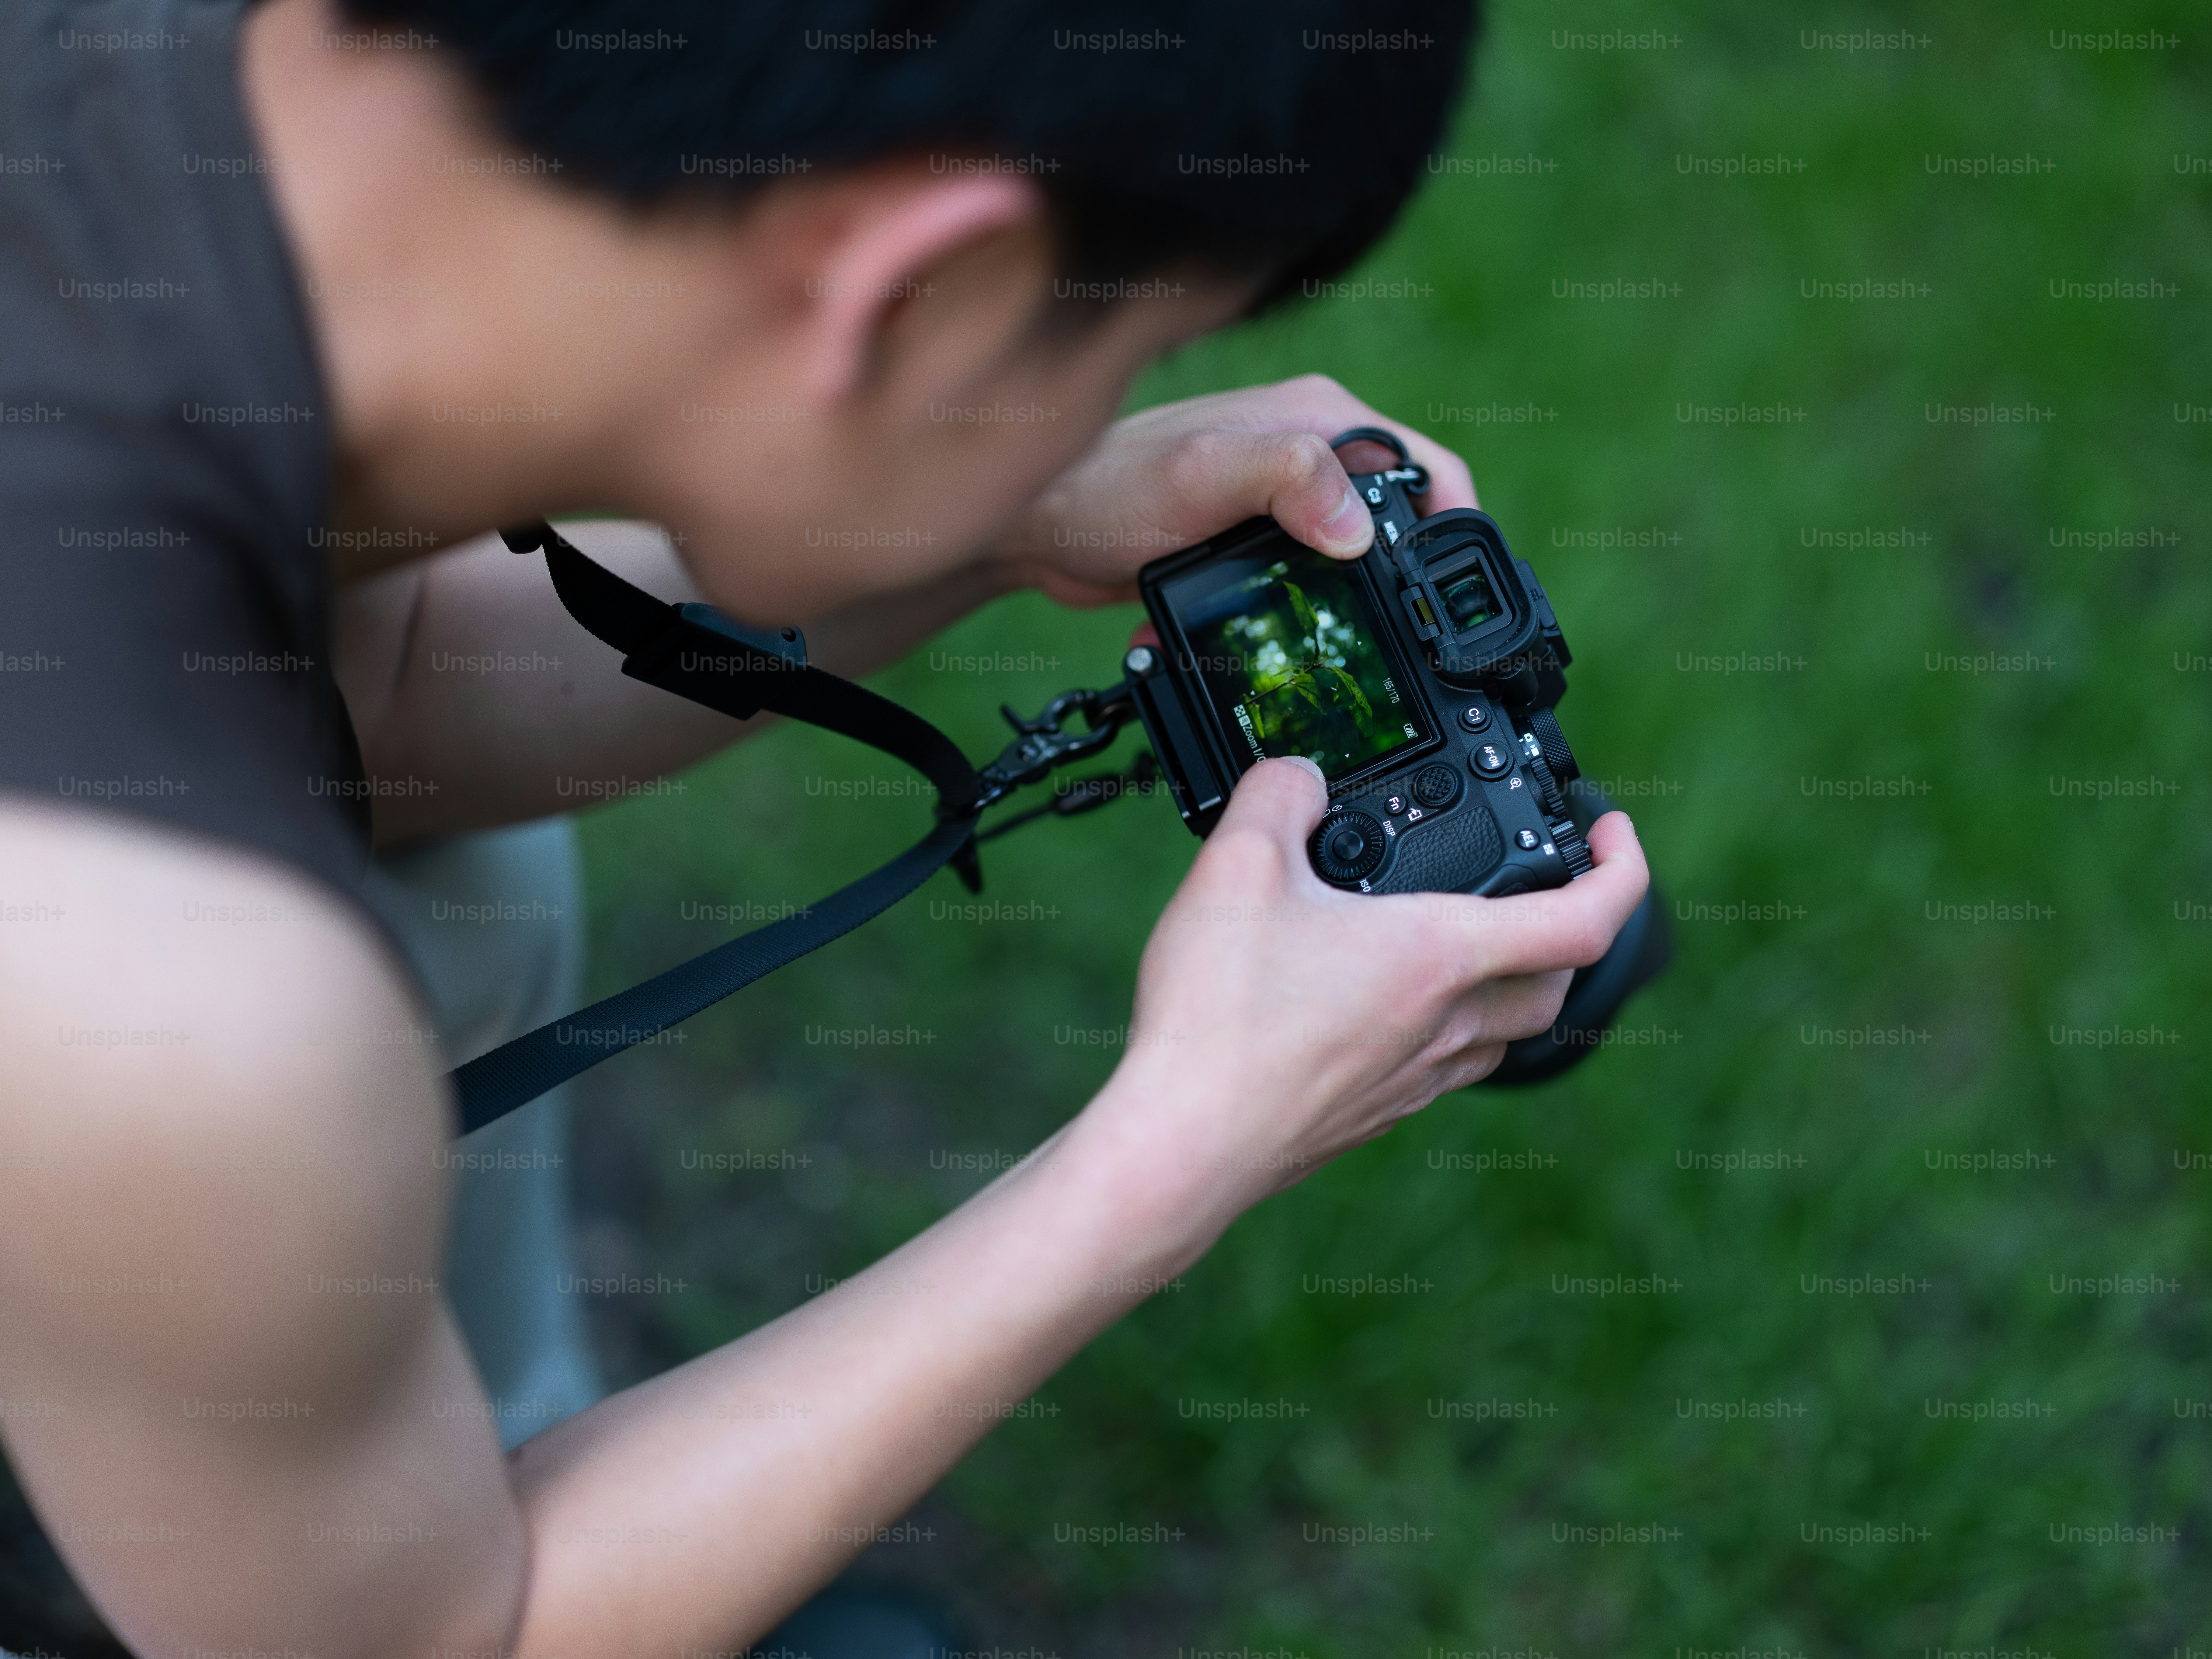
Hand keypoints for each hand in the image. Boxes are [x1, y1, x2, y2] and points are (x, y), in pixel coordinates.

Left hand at [985, 374, 1480, 605]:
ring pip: (1352, 563)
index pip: (1425, 466)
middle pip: (1398, 522)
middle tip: (1395, 640)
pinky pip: (1301, 587)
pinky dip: (1289, 620)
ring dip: (1342, 612)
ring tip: (1328, 652)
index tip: (1455, 592)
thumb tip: (1355, 526)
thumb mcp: (1202, 474)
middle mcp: (1311, 454)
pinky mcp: (1256, 543)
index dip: (1454, 527)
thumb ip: (1285, 479)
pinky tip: (1260, 646)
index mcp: (1322, 420)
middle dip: (1401, 583)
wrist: (1043, 528)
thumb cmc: (1110, 486)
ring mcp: (1284, 501)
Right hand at [1087, 758, 1648, 1247]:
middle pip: (1556, 983)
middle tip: (1539, 885)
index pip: (1585, 918)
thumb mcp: (1237, 865)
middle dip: (1568, 927)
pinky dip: (1444, 1028)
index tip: (1612, 830)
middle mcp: (1445, 1025)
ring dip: (1506, 984)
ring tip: (1461, 942)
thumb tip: (1298, 776)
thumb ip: (1277, 794)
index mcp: (1438, 956)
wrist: (1183, 1143)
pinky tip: (1383, 1005)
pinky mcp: (1371, 1115)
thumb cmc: (1219, 1015)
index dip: (1625, 866)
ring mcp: (1412, 1079)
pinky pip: (1442, 1067)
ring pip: (1501, 1033)